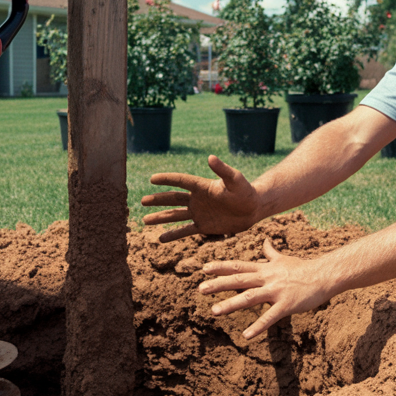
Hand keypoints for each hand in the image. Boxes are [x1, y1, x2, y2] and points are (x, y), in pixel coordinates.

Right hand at [142, 155, 260, 241]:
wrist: (253, 208)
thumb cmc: (246, 191)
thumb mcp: (236, 180)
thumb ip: (223, 170)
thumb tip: (210, 158)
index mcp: (202, 186)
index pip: (180, 181)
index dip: (166, 179)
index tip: (152, 179)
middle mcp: (197, 199)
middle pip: (173, 199)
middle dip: (158, 200)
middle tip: (142, 201)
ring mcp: (199, 213)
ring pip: (175, 216)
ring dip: (160, 217)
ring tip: (145, 220)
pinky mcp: (204, 226)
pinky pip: (185, 231)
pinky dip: (173, 235)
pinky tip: (161, 238)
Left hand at [200, 239, 333, 339]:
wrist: (324, 275)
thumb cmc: (304, 268)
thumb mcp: (284, 259)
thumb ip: (271, 253)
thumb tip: (265, 240)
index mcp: (265, 269)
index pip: (239, 267)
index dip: (221, 267)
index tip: (204, 269)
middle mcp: (267, 278)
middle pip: (239, 280)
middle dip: (219, 284)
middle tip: (200, 288)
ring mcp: (276, 291)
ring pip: (249, 298)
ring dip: (231, 304)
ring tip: (214, 311)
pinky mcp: (287, 304)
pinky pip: (270, 317)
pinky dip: (258, 326)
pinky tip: (246, 335)